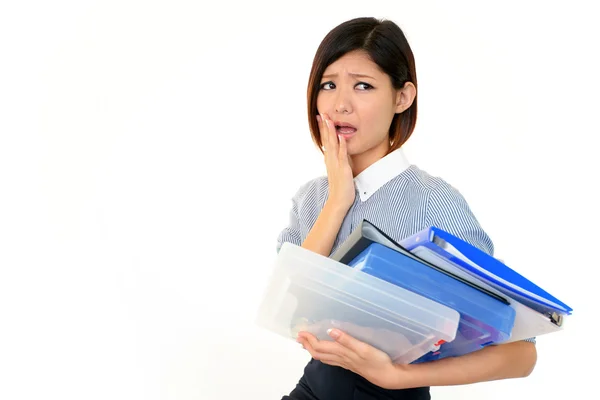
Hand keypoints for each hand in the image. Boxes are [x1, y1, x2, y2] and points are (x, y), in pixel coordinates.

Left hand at [296, 328, 411, 389]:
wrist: (387, 375)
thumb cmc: (377, 360)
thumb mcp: (363, 347)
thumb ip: (347, 339)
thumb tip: (331, 331)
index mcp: (342, 352)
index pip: (320, 346)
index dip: (309, 339)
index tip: (302, 331)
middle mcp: (341, 358)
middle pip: (318, 353)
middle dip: (307, 344)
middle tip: (299, 336)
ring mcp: (344, 362)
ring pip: (323, 357)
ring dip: (313, 349)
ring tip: (307, 343)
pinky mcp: (349, 364)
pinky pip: (331, 359)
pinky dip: (323, 354)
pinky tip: (325, 352)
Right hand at [318, 113, 354, 210]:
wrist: (338, 201)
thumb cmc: (340, 188)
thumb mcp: (337, 171)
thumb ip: (337, 161)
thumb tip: (338, 153)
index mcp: (329, 159)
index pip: (325, 141)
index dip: (322, 129)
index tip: (320, 118)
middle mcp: (330, 160)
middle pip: (326, 140)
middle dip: (324, 126)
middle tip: (321, 113)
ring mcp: (336, 163)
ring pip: (333, 144)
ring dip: (331, 132)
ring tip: (329, 120)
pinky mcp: (343, 168)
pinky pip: (342, 154)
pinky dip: (342, 145)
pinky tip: (341, 136)